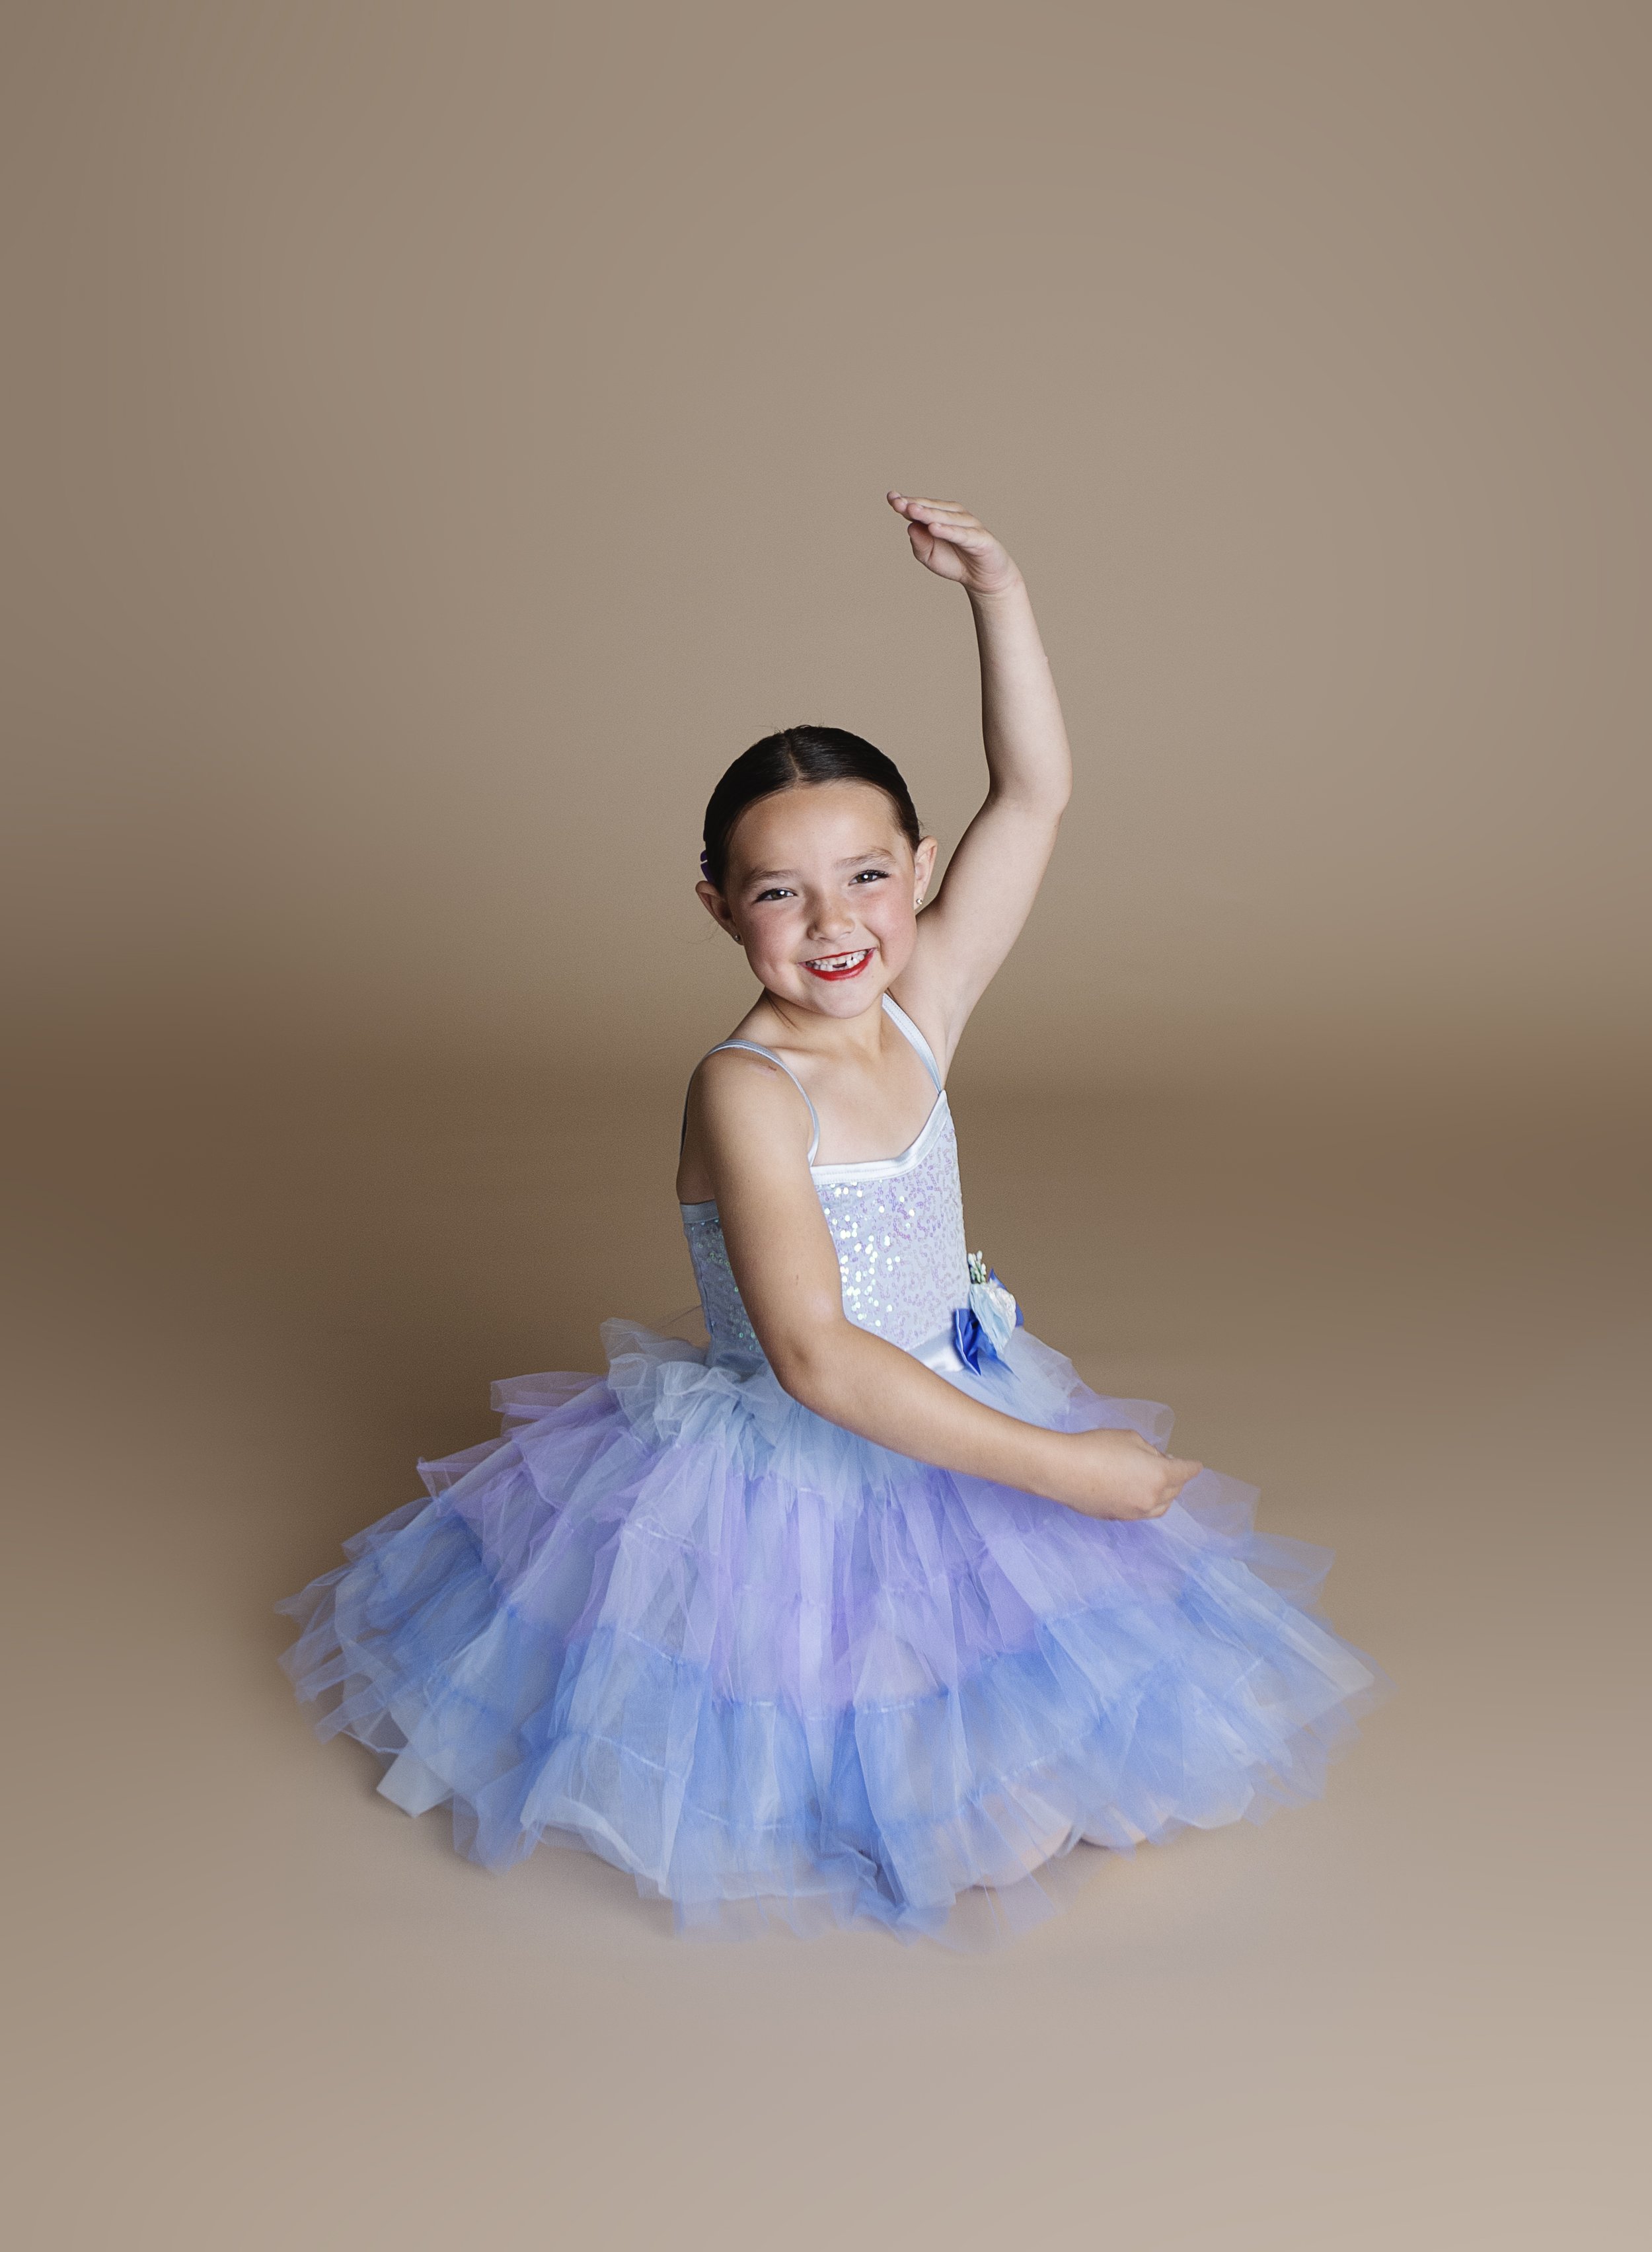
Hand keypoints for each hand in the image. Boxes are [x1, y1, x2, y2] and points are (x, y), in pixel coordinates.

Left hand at [887, 492, 1021, 597]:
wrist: (983, 579)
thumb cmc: (955, 563)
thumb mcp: (929, 557)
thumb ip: (919, 543)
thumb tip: (910, 527)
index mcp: (940, 517)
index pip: (921, 507)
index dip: (906, 502)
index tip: (891, 497)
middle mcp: (954, 516)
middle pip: (932, 508)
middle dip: (915, 505)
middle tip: (898, 503)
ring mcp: (968, 525)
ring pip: (946, 518)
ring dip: (929, 514)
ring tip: (912, 510)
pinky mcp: (980, 538)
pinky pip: (962, 534)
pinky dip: (948, 531)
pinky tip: (934, 527)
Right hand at [1050, 1427, 1202, 1521]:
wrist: (1063, 1470)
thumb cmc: (1095, 1448)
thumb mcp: (1129, 1438)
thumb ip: (1149, 1451)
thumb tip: (1155, 1461)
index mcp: (1159, 1476)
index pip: (1185, 1472)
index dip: (1192, 1467)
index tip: (1196, 1465)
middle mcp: (1151, 1499)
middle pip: (1174, 1491)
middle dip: (1176, 1478)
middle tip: (1167, 1465)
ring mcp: (1134, 1512)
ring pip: (1160, 1507)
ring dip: (1163, 1495)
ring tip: (1154, 1482)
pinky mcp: (1117, 1518)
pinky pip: (1141, 1512)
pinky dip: (1145, 1502)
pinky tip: (1133, 1491)